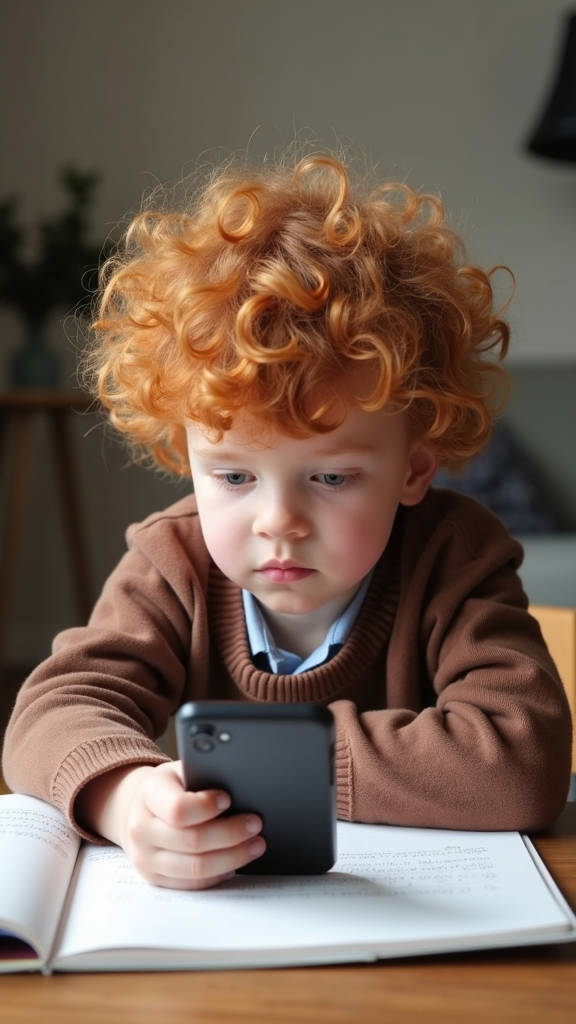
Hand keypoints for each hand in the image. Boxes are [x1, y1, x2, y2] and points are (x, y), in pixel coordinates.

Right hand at [75, 761, 265, 889]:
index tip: (228, 800)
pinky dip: (218, 874)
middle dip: (230, 834)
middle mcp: (141, 830)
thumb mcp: (180, 772)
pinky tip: (234, 862)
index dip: (206, 807)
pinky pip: (193, 884)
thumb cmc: (170, 788)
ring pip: (196, 868)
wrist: (139, 810)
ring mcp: (146, 858)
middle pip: (192, 841)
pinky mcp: (155, 879)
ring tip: (255, 845)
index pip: (178, 809)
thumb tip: (242, 789)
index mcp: (148, 795)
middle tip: (255, 824)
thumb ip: (203, 778)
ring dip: (232, 858)